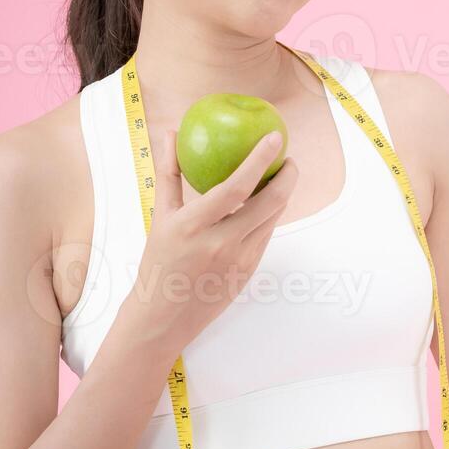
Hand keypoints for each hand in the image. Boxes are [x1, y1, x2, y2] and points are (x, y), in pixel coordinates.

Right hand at [120, 127, 298, 360]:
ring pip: (272, 218)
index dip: (259, 160)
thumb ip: (168, 173)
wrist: (163, 317)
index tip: (274, 137)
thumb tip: (170, 132)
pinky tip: (267, 203)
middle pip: (270, 203)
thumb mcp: (160, 217)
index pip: (235, 187)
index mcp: (192, 227)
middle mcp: (220, 243)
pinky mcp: (250, 271)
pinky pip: (266, 235)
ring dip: (282, 194)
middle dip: (288, 176)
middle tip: (289, 158)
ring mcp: (239, 260)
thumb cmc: (159, 261)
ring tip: (281, 175)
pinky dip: (269, 215)